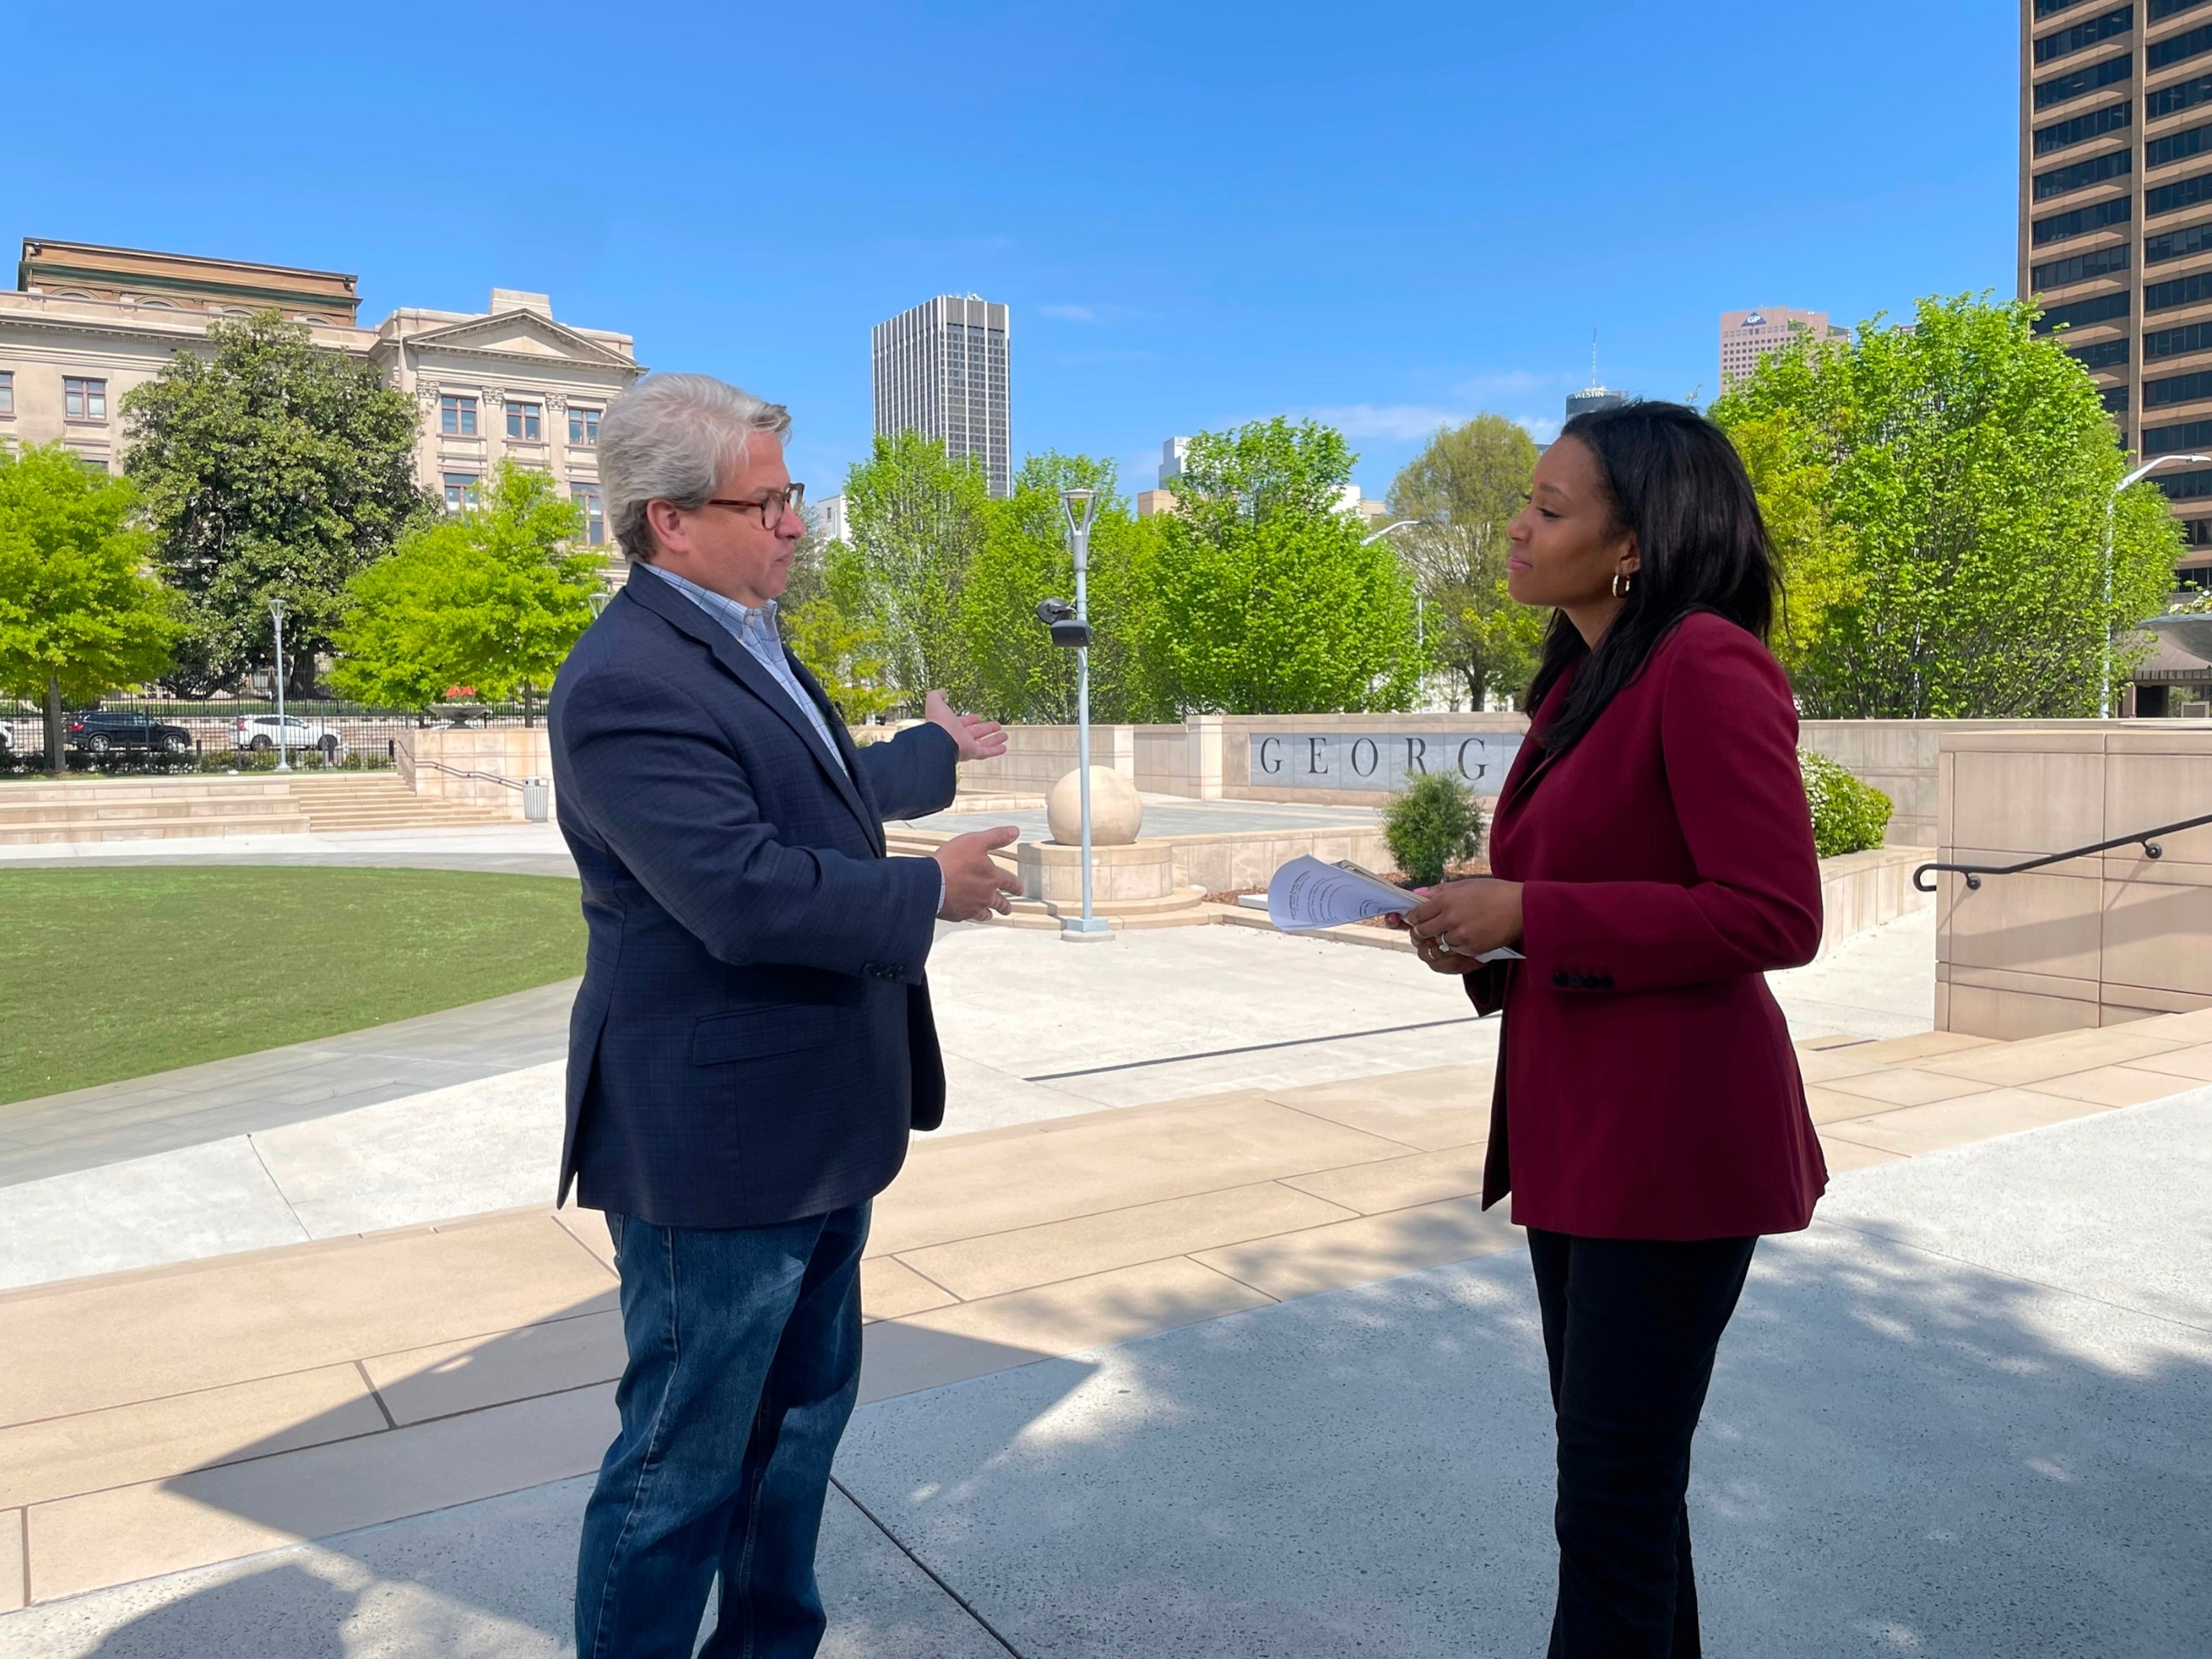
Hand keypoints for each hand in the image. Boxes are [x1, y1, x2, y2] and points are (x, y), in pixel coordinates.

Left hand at [924, 690, 1007, 760]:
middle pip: (976, 733)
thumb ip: (937, 695)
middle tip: (996, 725)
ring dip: (994, 739)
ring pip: (984, 743)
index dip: (970, 719)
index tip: (978, 717)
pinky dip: (996, 750)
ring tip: (1005, 735)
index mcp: (951, 726)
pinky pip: (987, 752)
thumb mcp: (935, 703)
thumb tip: (942, 691)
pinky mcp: (973, 753)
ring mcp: (967, 746)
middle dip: (986, 729)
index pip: (963, 723)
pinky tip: (1004, 747)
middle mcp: (960, 737)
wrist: (938, 741)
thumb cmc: (938, 722)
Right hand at [933, 825, 1021, 920]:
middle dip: (1005, 905)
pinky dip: (970, 915)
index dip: (1016, 886)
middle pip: (1000, 903)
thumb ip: (996, 837)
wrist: (931, 883)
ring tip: (990, 914)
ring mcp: (973, 907)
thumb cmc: (952, 861)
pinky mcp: (959, 914)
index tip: (1019, 890)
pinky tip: (968, 914)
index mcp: (993, 878)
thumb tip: (1014, 832)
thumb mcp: (976, 841)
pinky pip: (969, 917)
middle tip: (1008, 908)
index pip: (1010, 883)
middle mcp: (986, 895)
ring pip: (986, 913)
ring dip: (989, 913)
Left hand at [1397, 877, 1523, 973]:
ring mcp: (1461, 936)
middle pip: (1421, 932)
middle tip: (1423, 930)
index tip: (1413, 919)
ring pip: (1437, 944)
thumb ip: (1438, 891)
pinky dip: (1455, 947)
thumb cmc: (1494, 892)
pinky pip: (1454, 952)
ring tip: (1447, 933)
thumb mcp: (1464, 884)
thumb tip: (1418, 894)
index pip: (1417, 914)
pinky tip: (1464, 937)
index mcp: (1446, 900)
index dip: (1412, 918)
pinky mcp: (1472, 949)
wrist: (1521, 907)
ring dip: (1438, 940)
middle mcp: (1450, 919)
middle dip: (1419, 932)